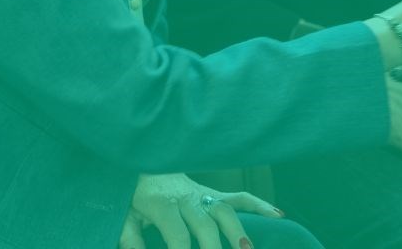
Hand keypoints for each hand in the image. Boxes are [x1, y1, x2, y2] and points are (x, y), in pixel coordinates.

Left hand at [118, 173, 282, 248]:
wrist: (143, 161)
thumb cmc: (132, 195)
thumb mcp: (123, 215)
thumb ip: (129, 237)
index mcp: (162, 204)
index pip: (178, 235)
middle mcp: (186, 197)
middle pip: (205, 225)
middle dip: (215, 248)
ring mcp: (202, 193)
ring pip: (225, 210)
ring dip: (238, 231)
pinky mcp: (213, 193)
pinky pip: (238, 197)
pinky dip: (258, 204)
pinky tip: (278, 216)